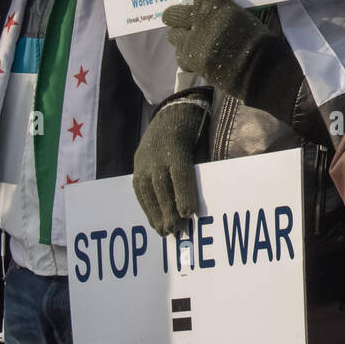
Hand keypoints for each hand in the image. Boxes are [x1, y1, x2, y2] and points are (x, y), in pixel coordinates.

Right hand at [133, 89, 210, 234]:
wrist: (171, 112)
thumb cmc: (195, 132)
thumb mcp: (203, 145)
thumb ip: (202, 168)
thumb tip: (208, 195)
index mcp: (176, 148)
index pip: (180, 175)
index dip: (183, 195)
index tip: (189, 214)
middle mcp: (156, 155)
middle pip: (161, 187)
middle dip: (168, 211)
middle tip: (175, 231)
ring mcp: (143, 160)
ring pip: (147, 191)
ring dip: (155, 213)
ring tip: (163, 231)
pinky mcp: (137, 164)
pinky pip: (139, 189)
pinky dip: (146, 206)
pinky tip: (153, 219)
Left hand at [162, 0, 269, 98]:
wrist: (261, 68)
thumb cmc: (255, 39)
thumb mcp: (238, 15)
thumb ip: (218, 11)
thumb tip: (202, 12)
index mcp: (214, 2)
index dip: (194, 5)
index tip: (197, 11)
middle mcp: (199, 17)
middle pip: (173, 15)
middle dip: (177, 19)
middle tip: (186, 26)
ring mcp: (192, 39)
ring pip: (173, 36)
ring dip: (182, 38)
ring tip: (194, 44)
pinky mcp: (190, 59)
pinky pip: (180, 55)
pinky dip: (187, 57)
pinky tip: (199, 58)